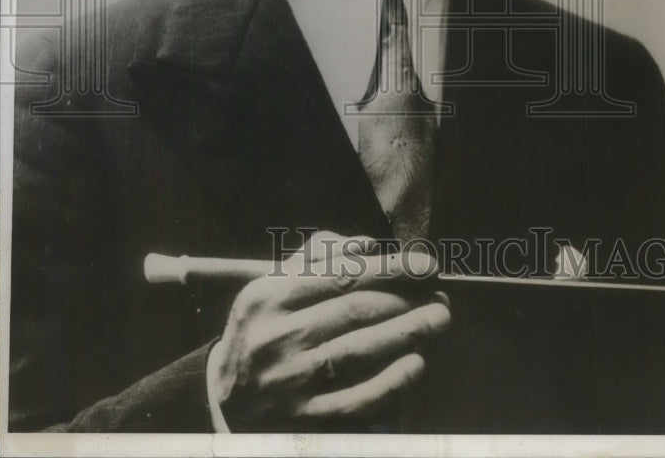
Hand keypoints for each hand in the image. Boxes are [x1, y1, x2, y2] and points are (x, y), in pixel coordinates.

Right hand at [209, 231, 450, 426]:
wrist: (224, 397)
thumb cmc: (263, 327)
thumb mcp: (272, 282)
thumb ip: (317, 255)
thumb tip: (366, 245)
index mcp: (269, 297)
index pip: (341, 276)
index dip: (390, 268)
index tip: (426, 263)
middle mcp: (277, 337)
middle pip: (354, 312)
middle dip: (406, 300)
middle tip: (440, 294)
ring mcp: (290, 381)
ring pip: (359, 352)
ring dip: (407, 334)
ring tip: (438, 320)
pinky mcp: (303, 419)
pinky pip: (355, 399)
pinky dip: (390, 382)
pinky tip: (416, 363)